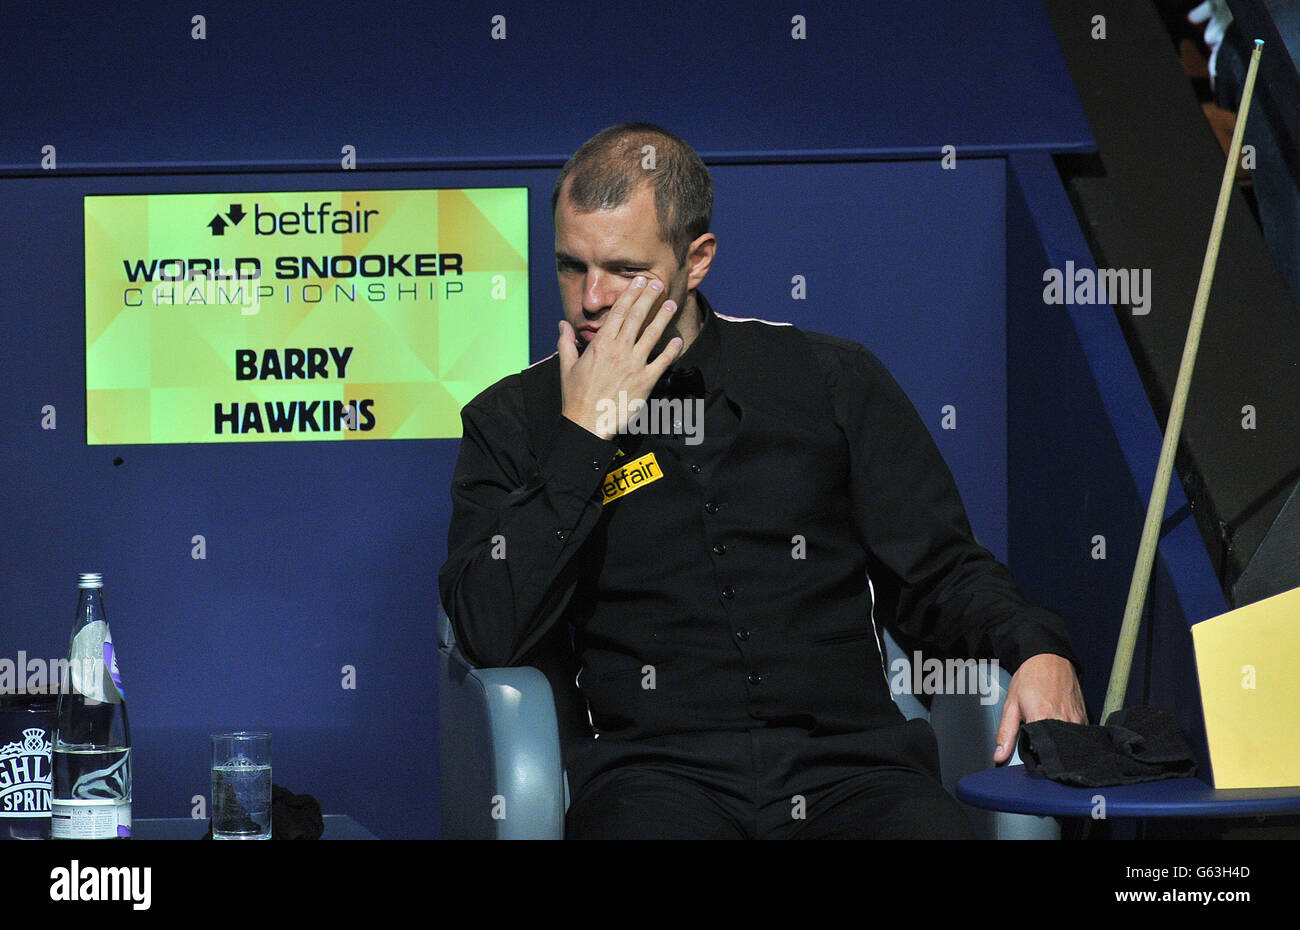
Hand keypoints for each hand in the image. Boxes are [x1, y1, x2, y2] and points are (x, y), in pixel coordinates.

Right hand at [557, 276, 682, 439]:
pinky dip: (671, 350)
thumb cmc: (576, 396)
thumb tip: (562, 324)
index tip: (638, 281)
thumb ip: (566, 342)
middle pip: (636, 317)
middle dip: (648, 297)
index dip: (630, 294)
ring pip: (652, 334)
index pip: (618, 312)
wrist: (587, 422)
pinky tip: (677, 340)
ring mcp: (634, 364)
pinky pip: (662, 361)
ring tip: (671, 303)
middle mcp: (619, 350)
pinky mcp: (646, 381)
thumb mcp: (567, 366)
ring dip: (662, 317)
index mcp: (601, 344)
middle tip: (658, 283)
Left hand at [993, 653, 1086, 763]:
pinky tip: (1060, 735)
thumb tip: (999, 756)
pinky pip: (1079, 736)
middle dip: (1049, 757)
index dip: (1037, 763)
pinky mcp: (1085, 717)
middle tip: (1040, 755)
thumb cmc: (1029, 679)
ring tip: (1050, 743)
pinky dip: (1069, 739)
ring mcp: (1077, 720)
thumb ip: (1006, 733)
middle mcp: (1064, 721)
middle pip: (1058, 752)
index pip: (1042, 754)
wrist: (1049, 658)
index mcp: (1043, 719)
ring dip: (1060, 748)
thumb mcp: (1011, 704)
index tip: (1033, 764)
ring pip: (1070, 746)